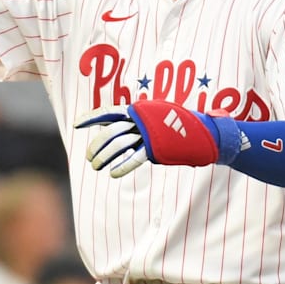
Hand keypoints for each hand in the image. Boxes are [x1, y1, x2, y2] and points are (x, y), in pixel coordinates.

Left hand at [74, 100, 246, 177]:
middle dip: (97, 145)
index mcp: (139, 110)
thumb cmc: (181, 125)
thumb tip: (116, 128)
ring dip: (105, 157)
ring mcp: (150, 132)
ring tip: (96, 167)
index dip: (91, 117)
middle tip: (89, 157)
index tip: (76, 123)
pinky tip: (113, 174)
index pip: (109, 112)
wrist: (208, 132)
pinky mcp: (158, 147)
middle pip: (111, 132)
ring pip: (119, 144)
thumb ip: (137, 122)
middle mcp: (142, 119)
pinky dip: (123, 166)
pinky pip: (135, 157)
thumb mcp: (157, 117)